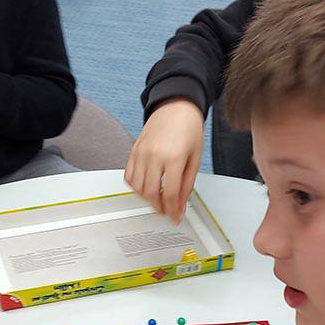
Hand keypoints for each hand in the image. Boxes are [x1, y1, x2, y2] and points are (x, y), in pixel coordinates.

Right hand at [125, 98, 203, 222]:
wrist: (176, 105)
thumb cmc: (189, 128)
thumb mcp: (195, 158)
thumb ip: (187, 183)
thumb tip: (181, 204)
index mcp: (174, 157)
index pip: (171, 193)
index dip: (173, 210)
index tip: (175, 218)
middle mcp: (154, 156)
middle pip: (152, 193)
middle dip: (159, 208)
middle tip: (166, 212)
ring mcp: (141, 153)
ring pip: (138, 187)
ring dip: (147, 199)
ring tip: (157, 201)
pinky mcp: (134, 151)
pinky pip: (129, 176)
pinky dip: (135, 187)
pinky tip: (145, 188)